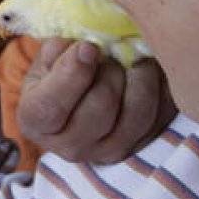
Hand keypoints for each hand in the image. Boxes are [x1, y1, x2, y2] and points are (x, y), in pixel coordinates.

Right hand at [17, 38, 176, 163]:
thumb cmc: (57, 73)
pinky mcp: (140, 146)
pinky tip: (149, 71)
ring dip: (140, 76)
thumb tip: (82, 47)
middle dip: (109, 70)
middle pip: (100, 106)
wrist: (79, 99)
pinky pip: (161, 115)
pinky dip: (160, 88)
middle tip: (110, 52)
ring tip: (133, 58)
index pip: (51, 106)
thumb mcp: (46, 59)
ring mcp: (108, 152)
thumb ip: (56, 51)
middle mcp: (70, 146)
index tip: (87, 47)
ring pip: (137, 112)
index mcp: (37, 121)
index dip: (71, 73)